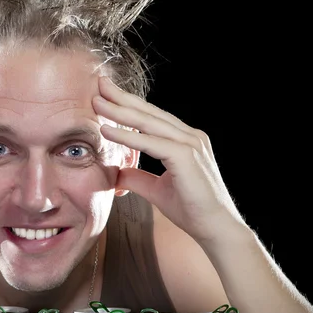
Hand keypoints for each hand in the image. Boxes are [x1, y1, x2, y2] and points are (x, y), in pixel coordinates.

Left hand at [92, 76, 243, 243]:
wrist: (215, 230)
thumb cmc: (191, 209)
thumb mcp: (156, 189)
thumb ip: (138, 177)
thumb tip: (117, 173)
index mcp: (185, 141)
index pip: (151, 118)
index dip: (128, 105)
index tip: (105, 95)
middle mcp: (189, 137)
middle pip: (149, 112)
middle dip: (121, 97)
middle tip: (99, 82)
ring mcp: (191, 144)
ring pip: (149, 122)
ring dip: (120, 111)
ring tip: (97, 101)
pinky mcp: (187, 157)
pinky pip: (151, 142)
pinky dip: (127, 136)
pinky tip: (106, 130)